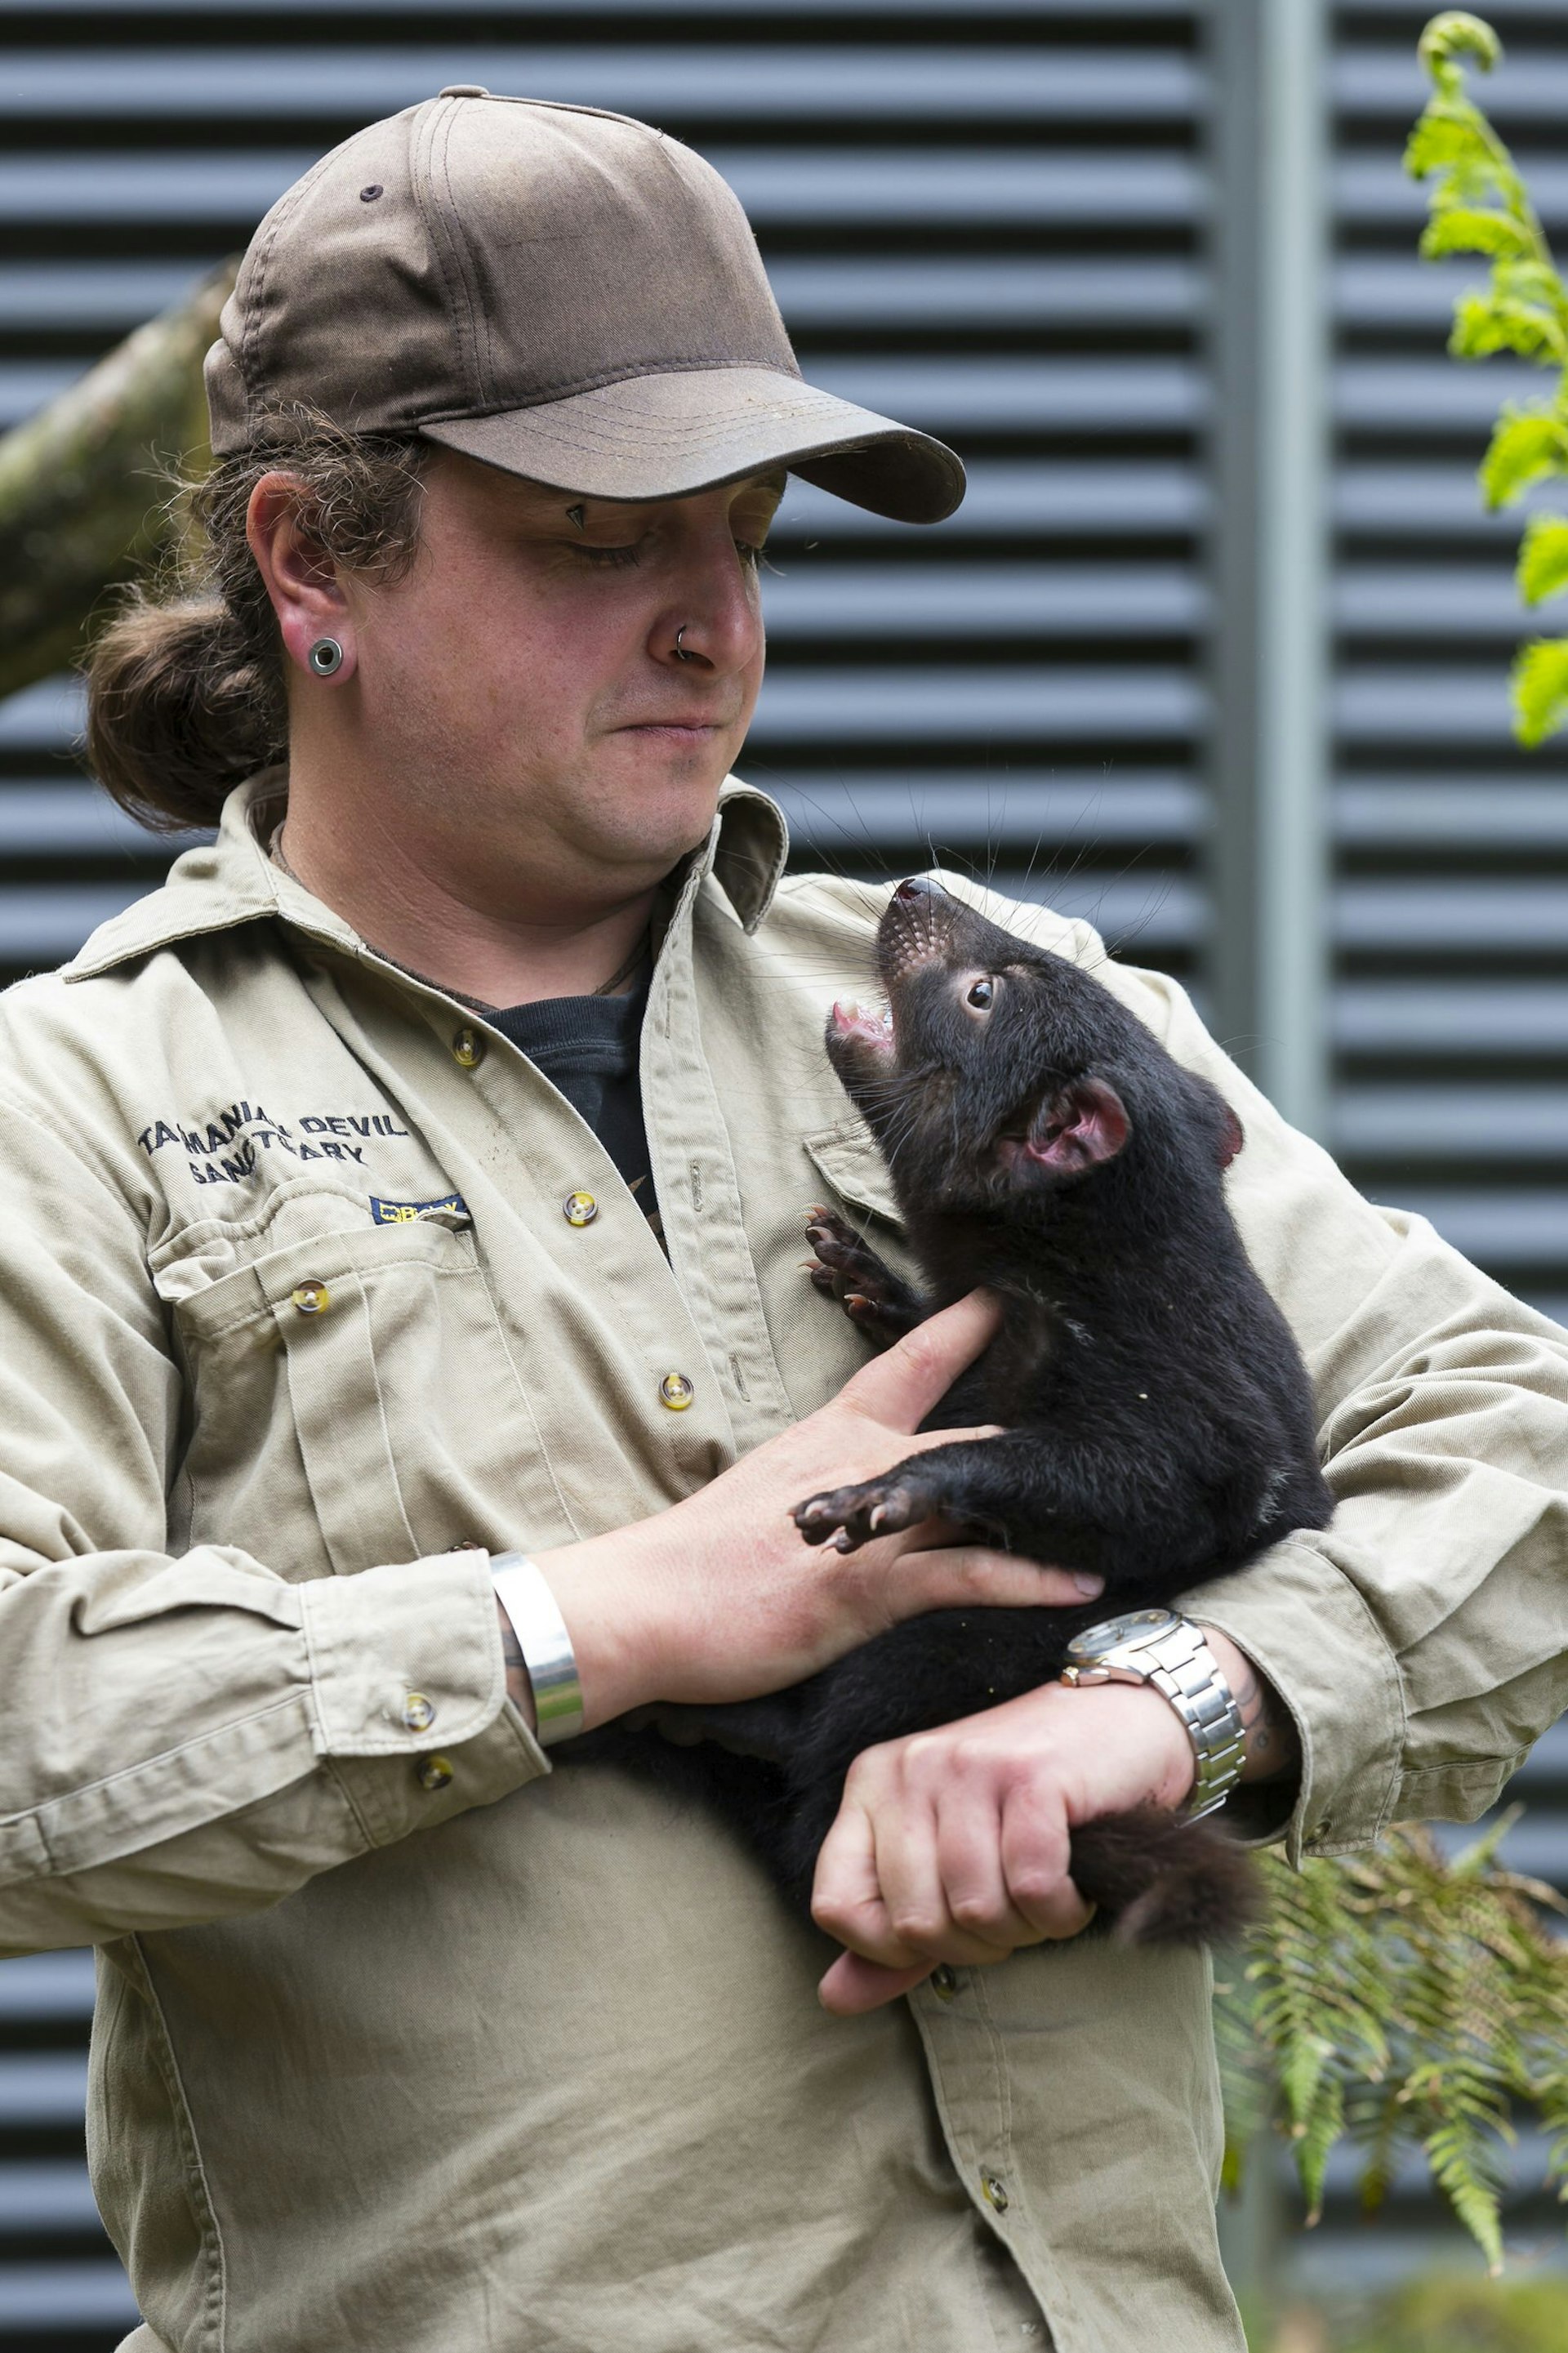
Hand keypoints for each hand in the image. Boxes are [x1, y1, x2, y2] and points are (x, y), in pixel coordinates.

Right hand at [527, 1291, 1103, 1727]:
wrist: (641, 1601)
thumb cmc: (694, 1560)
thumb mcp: (768, 1499)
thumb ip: (824, 1488)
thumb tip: (856, 1494)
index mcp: (831, 1435)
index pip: (907, 1361)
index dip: (965, 1325)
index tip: (1012, 1292)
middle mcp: (858, 1463)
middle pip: (969, 1428)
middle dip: (1040, 1423)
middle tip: (1114, 1400)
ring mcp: (867, 1522)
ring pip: (977, 1492)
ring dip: (1050, 1504)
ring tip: (1127, 1499)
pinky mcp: (867, 1586)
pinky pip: (964, 1573)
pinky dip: (1026, 1578)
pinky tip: (1078, 1583)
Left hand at [810, 1678, 1194, 2013]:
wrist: (1123, 1721)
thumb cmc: (1030, 1803)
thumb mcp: (946, 1860)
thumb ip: (891, 1932)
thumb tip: (834, 2000)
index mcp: (872, 1784)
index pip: (837, 1906)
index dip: (892, 1950)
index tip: (948, 1929)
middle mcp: (909, 1768)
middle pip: (913, 1923)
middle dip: (975, 1945)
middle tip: (1015, 1910)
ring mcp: (968, 1767)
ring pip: (974, 1911)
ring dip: (1025, 1930)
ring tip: (1046, 1895)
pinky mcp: (1030, 1775)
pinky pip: (1033, 1887)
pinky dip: (1061, 1910)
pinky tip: (1075, 1886)